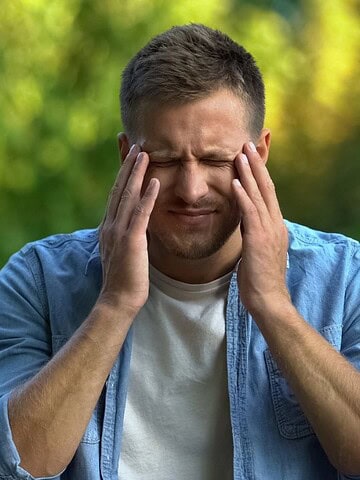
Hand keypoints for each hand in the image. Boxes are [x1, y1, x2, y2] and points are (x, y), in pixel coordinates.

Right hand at [98, 144, 159, 315]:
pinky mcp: (131, 241)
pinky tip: (155, 181)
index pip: (116, 195)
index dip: (122, 174)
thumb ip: (128, 233)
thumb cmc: (124, 278)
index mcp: (109, 227)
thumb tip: (139, 223)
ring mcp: (119, 232)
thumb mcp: (123, 251)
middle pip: (119, 189)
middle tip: (136, 145)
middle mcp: (110, 225)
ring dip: (136, 173)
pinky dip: (147, 196)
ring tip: (144, 153)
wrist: (118, 300)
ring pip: (127, 196)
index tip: (130, 157)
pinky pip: (140, 214)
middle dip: (128, 166)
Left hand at [232, 142, 289, 317]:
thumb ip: (254, 232)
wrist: (268, 301)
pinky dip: (242, 196)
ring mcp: (269, 231)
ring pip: (259, 195)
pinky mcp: (259, 240)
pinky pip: (250, 213)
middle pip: (266, 188)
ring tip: (241, 154)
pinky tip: (234, 181)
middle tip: (247, 144)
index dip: (259, 174)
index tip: (250, 157)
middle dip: (256, 165)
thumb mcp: (257, 250)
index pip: (268, 194)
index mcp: (275, 226)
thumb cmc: (260, 279)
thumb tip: (246, 221)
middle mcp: (275, 224)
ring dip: (249, 173)